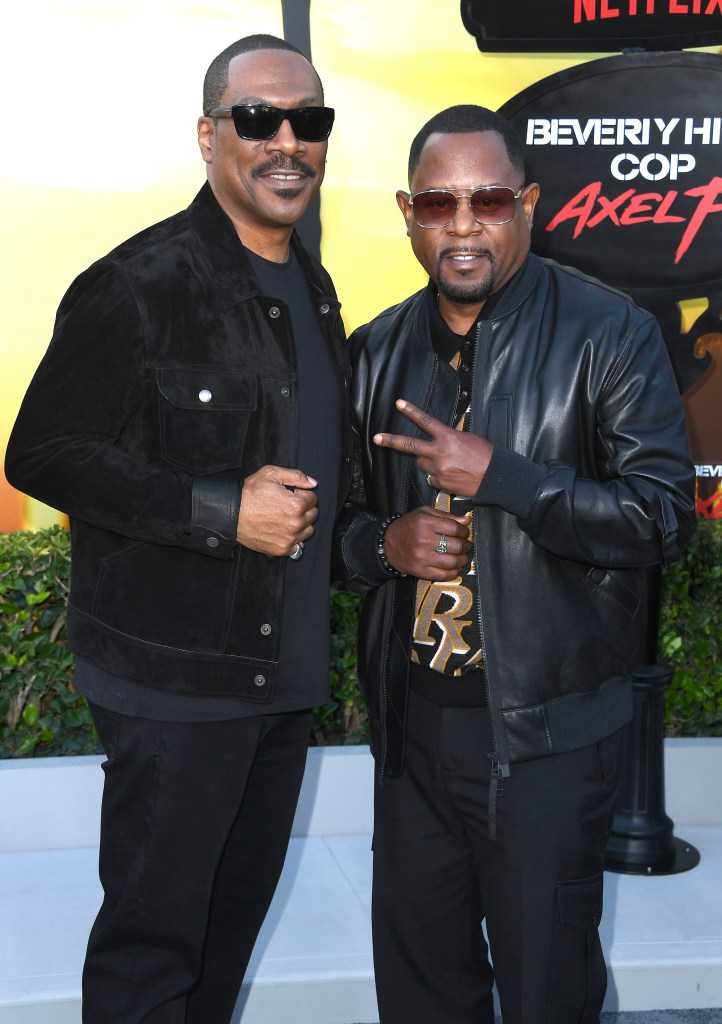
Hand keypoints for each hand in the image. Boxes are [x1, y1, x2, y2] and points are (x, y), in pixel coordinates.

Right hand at [236, 466, 317, 556]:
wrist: (231, 514)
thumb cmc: (249, 494)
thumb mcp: (271, 474)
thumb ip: (296, 476)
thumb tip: (313, 483)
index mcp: (296, 505)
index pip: (313, 499)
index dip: (302, 494)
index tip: (290, 495)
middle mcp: (296, 523)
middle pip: (313, 515)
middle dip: (303, 509)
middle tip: (286, 506)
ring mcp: (290, 538)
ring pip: (308, 530)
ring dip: (301, 524)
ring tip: (284, 518)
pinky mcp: (282, 549)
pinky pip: (299, 545)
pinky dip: (293, 539)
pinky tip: (282, 530)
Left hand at [374, 399, 492, 496]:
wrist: (496, 477)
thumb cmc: (486, 455)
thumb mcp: (467, 439)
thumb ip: (448, 439)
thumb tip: (436, 444)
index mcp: (448, 437)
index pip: (426, 421)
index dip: (411, 411)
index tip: (398, 404)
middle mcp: (440, 453)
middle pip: (410, 446)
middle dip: (391, 441)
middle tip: (376, 438)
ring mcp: (439, 470)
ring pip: (421, 464)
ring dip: (427, 463)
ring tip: (446, 463)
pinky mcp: (441, 484)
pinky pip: (432, 479)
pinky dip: (438, 477)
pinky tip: (452, 476)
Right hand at [384, 506, 470, 580]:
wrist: (387, 544)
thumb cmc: (408, 526)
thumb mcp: (424, 513)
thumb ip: (446, 515)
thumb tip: (467, 520)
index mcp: (425, 522)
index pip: (454, 528)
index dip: (464, 531)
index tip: (465, 533)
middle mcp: (423, 540)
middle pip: (456, 545)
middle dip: (466, 546)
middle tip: (466, 545)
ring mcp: (422, 557)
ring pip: (452, 561)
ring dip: (462, 560)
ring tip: (462, 557)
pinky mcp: (420, 571)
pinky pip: (443, 575)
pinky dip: (453, 572)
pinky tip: (455, 568)